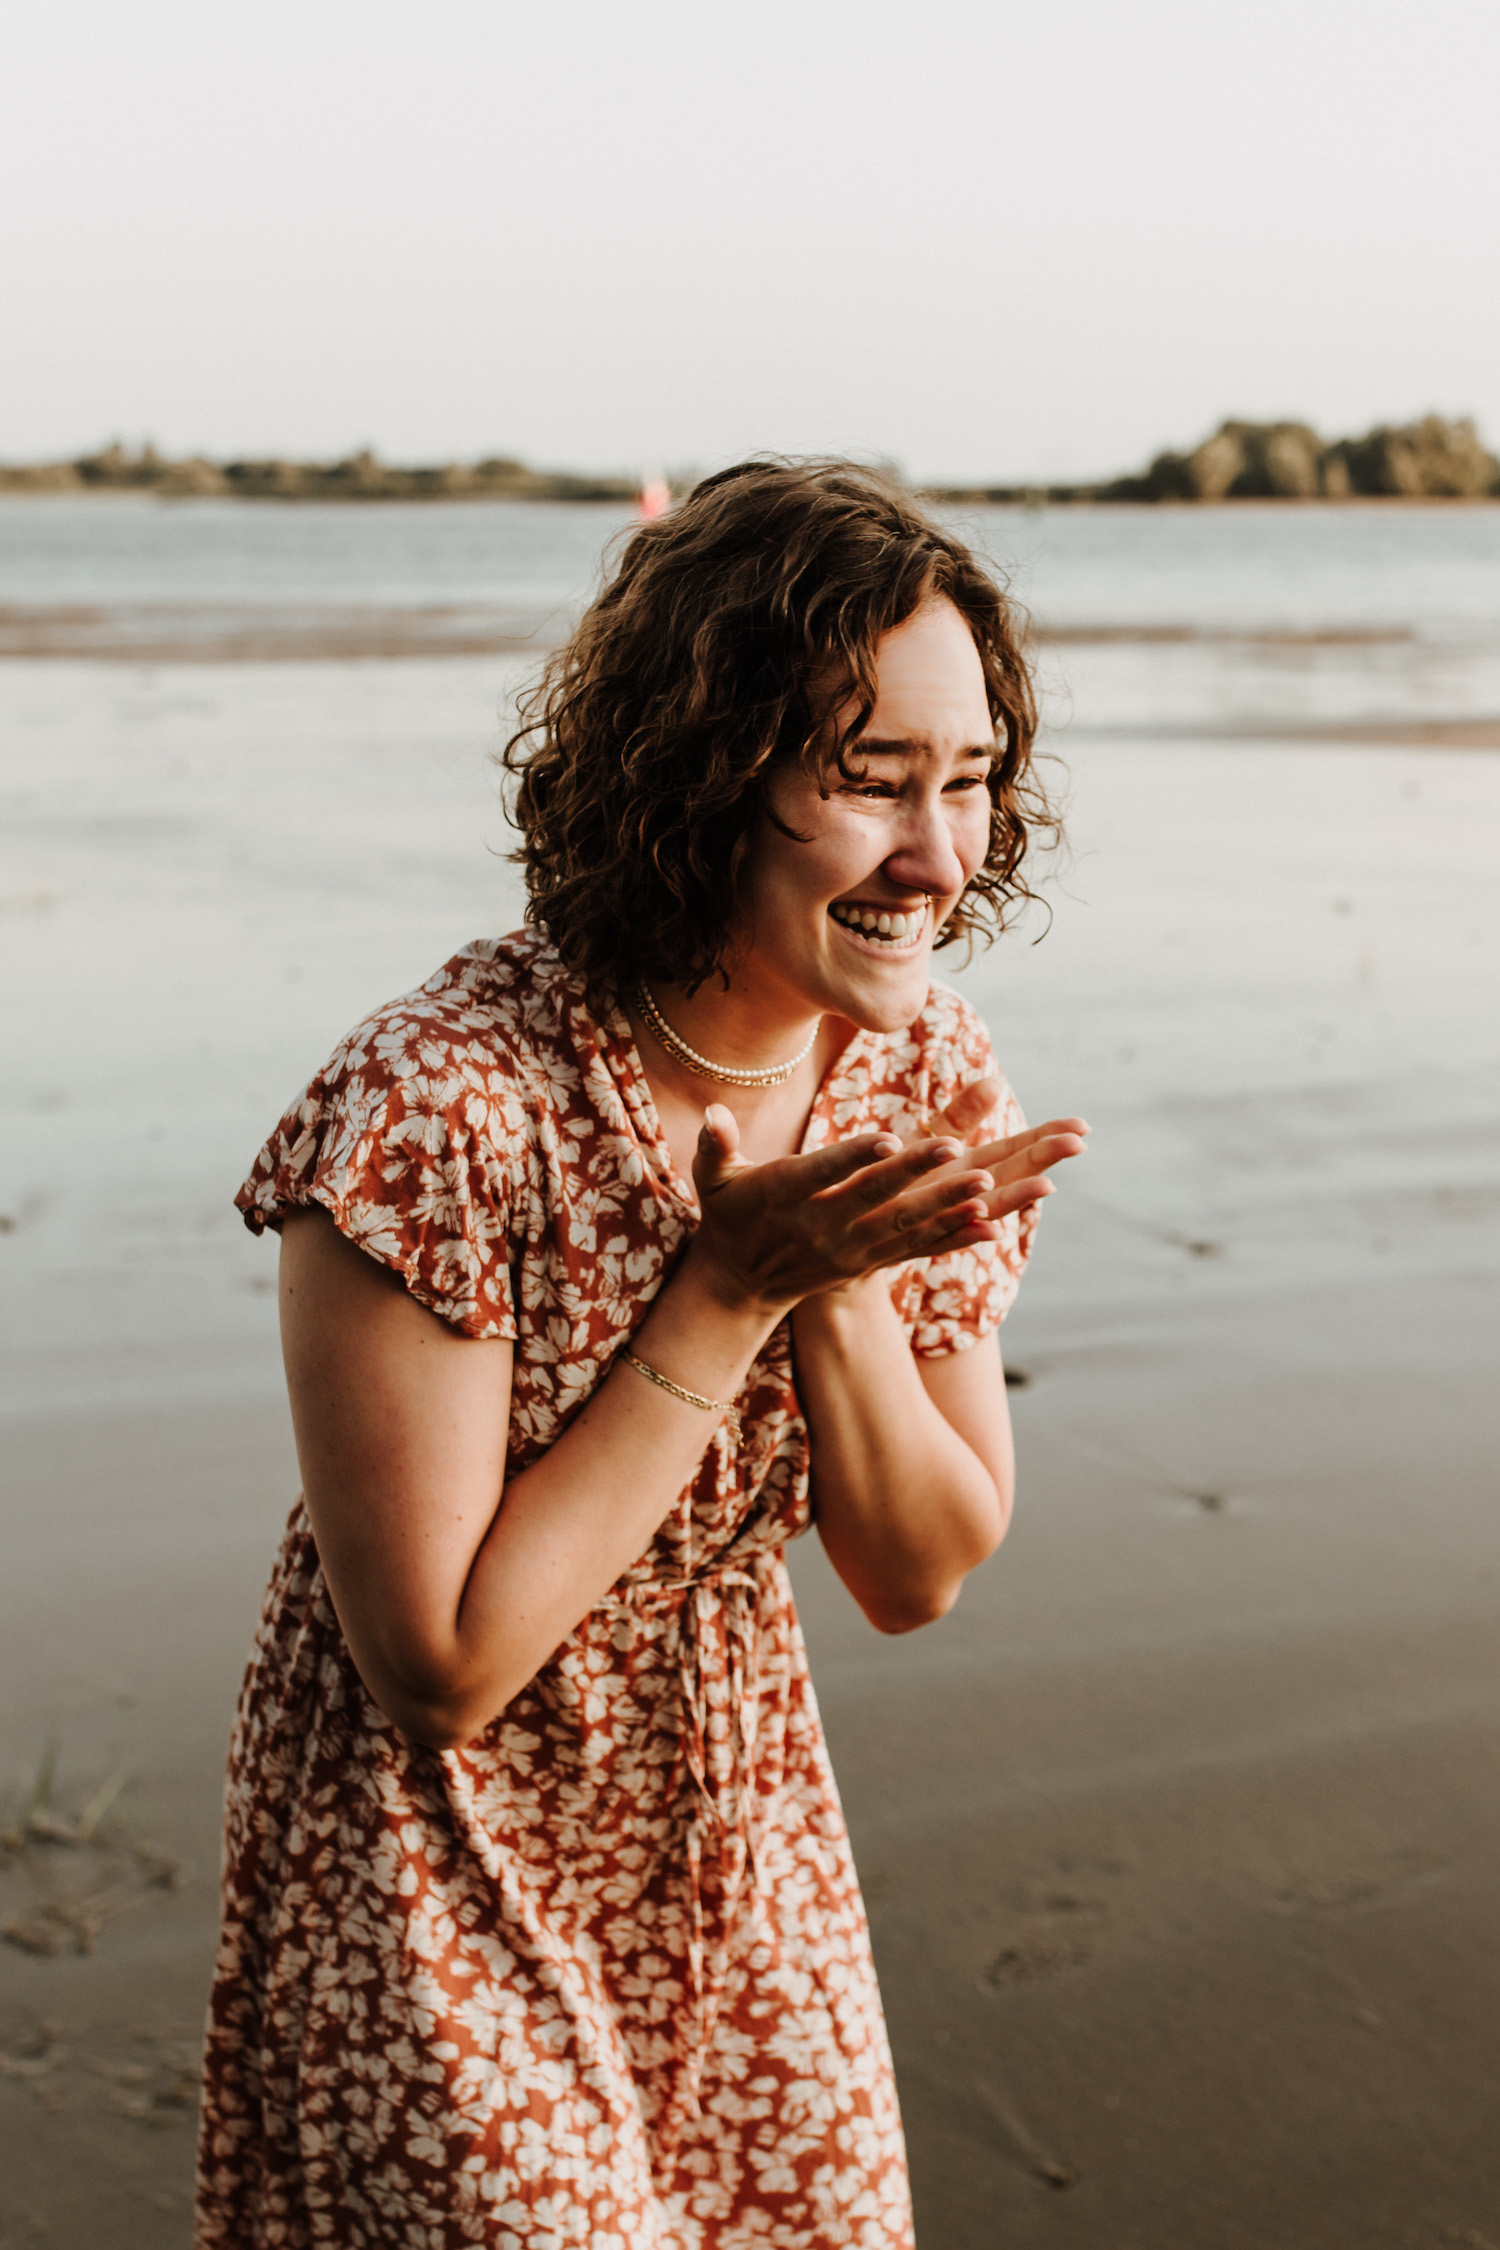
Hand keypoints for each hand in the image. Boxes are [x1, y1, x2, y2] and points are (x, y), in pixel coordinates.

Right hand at [684, 1105, 1004, 1315]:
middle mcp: (821, 1225)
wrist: (741, 1285)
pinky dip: (953, 1238)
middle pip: (874, 1198)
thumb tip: (711, 1112)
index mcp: (785, 1195)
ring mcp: (848, 1249)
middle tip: (956, 1148)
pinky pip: (917, 1249)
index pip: (824, 1172)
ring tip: (987, 1184)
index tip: (888, 1139)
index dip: (856, 1157)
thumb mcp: (713, 1179)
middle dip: (916, 1174)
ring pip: (904, 1226)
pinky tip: (991, 1225)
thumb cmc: (729, 1215)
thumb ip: (715, 1144)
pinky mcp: (868, 1263)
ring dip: (947, 1206)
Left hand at [913, 1074, 1089, 1225]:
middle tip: (1078, 1144)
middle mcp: (963, 1196)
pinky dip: (967, 1232)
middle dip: (1043, 1160)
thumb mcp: (931, 1143)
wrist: (854, 1229)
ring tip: (1047, 1185)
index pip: (1017, 1151)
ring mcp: (942, 1217)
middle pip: (1010, 1175)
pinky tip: (990, 1227)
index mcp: (970, 1171)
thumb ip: (962, 1117)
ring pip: (984, 1207)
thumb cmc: (897, 1181)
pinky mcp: (912, 1237)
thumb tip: (997, 1081)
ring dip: (1014, 1197)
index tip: (1082, 1126)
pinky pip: (943, 1236)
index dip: (1047, 1139)